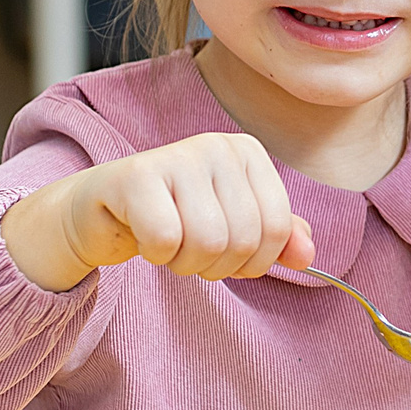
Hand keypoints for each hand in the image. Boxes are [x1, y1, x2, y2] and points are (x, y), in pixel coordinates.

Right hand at [2, 133, 316, 293]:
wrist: (102, 212)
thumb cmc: (174, 218)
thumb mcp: (234, 226)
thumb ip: (277, 238)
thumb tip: (308, 254)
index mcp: (248, 152)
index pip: (278, 229)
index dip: (254, 260)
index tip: (227, 253)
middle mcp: (217, 145)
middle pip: (244, 239)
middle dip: (217, 264)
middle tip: (190, 249)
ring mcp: (177, 155)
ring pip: (208, 242)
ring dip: (185, 261)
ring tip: (169, 243)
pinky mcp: (136, 175)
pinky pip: (165, 239)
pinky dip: (155, 253)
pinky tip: (143, 235)